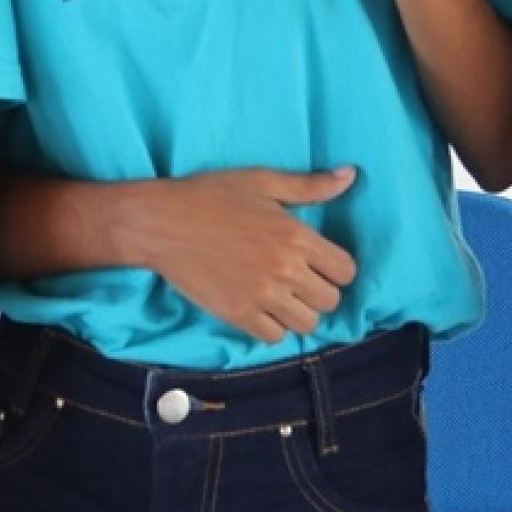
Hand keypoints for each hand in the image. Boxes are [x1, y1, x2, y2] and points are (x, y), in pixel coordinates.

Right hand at [121, 167, 360, 342]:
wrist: (161, 222)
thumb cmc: (210, 196)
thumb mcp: (262, 182)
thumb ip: (309, 185)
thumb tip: (351, 174)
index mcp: (296, 236)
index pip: (345, 271)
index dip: (336, 267)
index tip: (319, 262)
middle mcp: (284, 270)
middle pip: (330, 300)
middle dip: (319, 290)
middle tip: (299, 279)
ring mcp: (261, 296)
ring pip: (306, 324)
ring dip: (298, 311)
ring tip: (281, 295)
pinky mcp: (238, 315)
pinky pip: (274, 336)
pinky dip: (272, 326)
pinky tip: (260, 306)